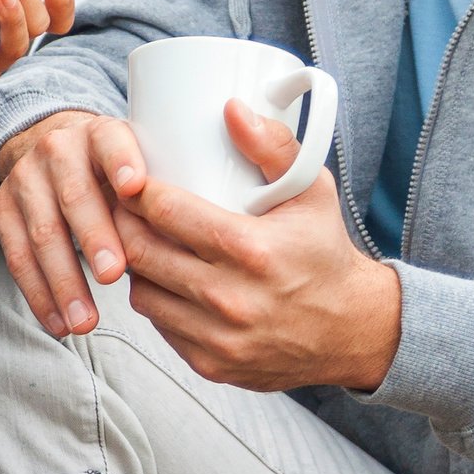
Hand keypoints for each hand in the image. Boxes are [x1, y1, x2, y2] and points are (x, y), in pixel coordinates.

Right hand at [0, 109, 146, 336]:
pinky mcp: (2, 208)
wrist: (53, 150)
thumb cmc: (113, 173)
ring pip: (43, 233)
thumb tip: (197, 242)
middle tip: (114, 275)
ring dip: (64, 281)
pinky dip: (39, 295)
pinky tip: (59, 323)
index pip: (112, 142)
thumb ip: (160, 193)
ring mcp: (26, 179)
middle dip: (94, 238)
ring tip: (85, 322)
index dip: (122, 162)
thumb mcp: (138, 164)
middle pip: (75, 195)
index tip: (135, 187)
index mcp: (101, 134)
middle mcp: (58, 149)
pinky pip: (17, 257)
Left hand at [109, 101, 401, 392]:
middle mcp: (231, 299)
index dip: (138, 192)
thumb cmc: (324, 254)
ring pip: (142, 293)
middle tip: (122, 207)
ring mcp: (218, 338)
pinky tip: (165, 280)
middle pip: (141, 253)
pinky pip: (160, 326)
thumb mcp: (312, 192)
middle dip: (123, 224)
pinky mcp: (211, 365)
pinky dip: (158, 300)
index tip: (132, 180)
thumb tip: (231, 108)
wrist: (350, 332)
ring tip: (141, 242)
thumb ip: (273, 146)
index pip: (166, 213)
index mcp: (252, 250)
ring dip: (136, 266)